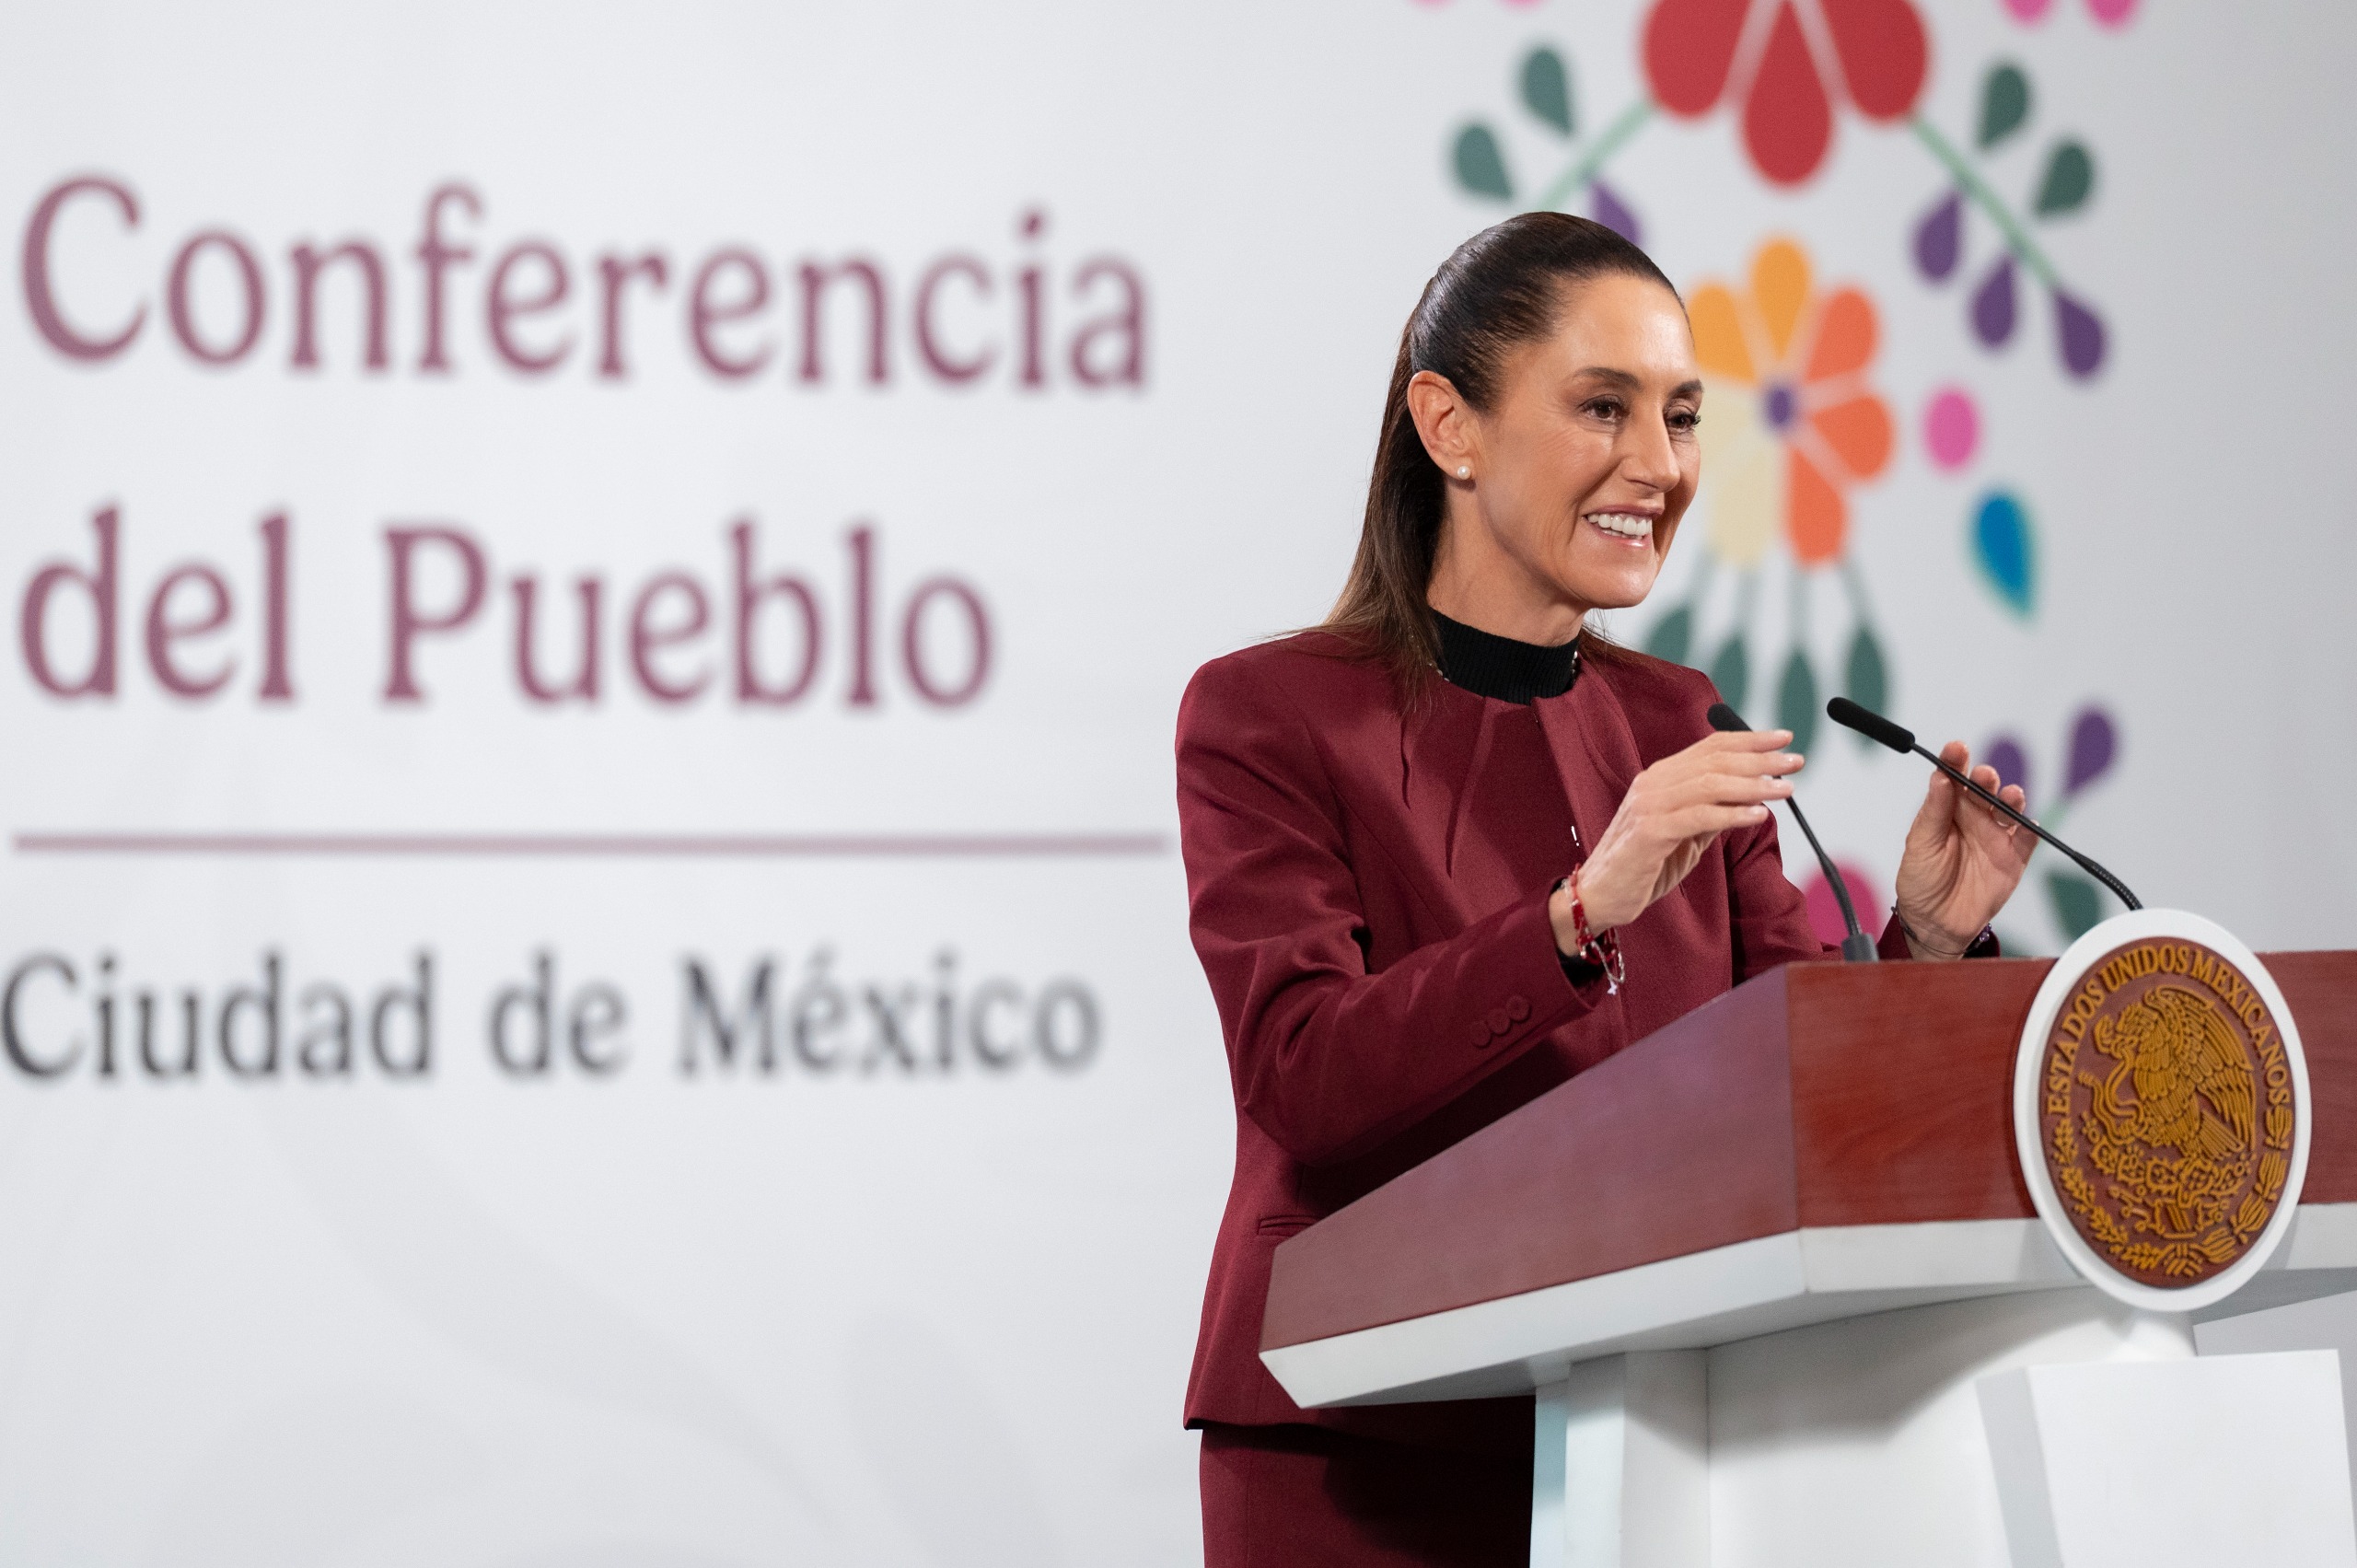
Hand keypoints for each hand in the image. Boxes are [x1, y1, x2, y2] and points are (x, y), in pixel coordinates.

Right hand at [1554, 728, 1801, 946]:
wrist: (1599, 896)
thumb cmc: (1642, 866)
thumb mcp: (1684, 834)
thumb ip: (1709, 812)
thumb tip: (1749, 798)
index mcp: (1661, 776)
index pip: (1711, 747)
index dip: (1749, 740)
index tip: (1784, 739)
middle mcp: (1654, 783)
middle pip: (1715, 760)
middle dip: (1760, 759)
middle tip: (1795, 762)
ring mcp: (1649, 805)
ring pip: (1710, 784)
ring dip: (1753, 785)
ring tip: (1786, 788)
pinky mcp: (1650, 832)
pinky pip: (1699, 817)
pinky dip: (1732, 814)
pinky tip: (1758, 815)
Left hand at [1891, 741, 2034, 960]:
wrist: (1936, 924)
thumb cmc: (1921, 881)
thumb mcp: (1920, 845)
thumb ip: (1934, 813)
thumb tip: (1941, 778)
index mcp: (1947, 811)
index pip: (1953, 779)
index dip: (1955, 761)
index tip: (1956, 748)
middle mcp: (1973, 818)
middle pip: (1984, 789)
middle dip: (1985, 778)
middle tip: (1982, 776)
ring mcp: (1996, 837)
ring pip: (2009, 809)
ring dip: (2010, 798)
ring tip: (2008, 795)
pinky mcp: (2014, 858)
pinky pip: (2027, 839)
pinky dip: (2030, 828)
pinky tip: (2026, 822)